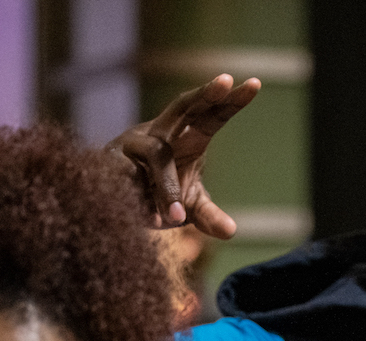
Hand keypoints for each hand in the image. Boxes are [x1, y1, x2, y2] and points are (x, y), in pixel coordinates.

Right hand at [106, 74, 259, 236]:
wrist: (114, 205)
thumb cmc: (157, 197)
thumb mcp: (189, 208)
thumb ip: (209, 216)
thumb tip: (230, 231)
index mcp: (186, 137)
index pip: (212, 116)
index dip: (231, 101)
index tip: (255, 83)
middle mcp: (161, 131)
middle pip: (183, 105)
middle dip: (204, 94)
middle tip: (225, 82)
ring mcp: (134, 142)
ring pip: (157, 153)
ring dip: (168, 186)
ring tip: (174, 219)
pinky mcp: (110, 159)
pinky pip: (128, 173)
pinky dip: (140, 196)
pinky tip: (148, 217)